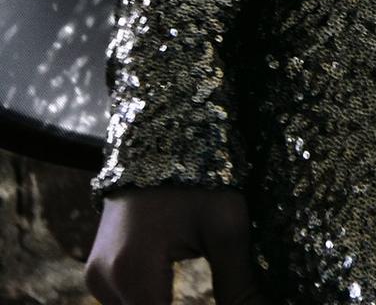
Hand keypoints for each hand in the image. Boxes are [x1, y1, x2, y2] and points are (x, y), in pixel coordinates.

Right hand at [84, 186, 274, 304]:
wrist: (160, 129)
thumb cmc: (199, 172)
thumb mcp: (225, 227)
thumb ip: (238, 286)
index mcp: (133, 272)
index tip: (230, 302)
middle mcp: (104, 281)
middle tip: (225, 296)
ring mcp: (96, 277)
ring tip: (202, 296)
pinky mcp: (99, 271)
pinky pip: (127, 303)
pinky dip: (153, 303)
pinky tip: (177, 294)